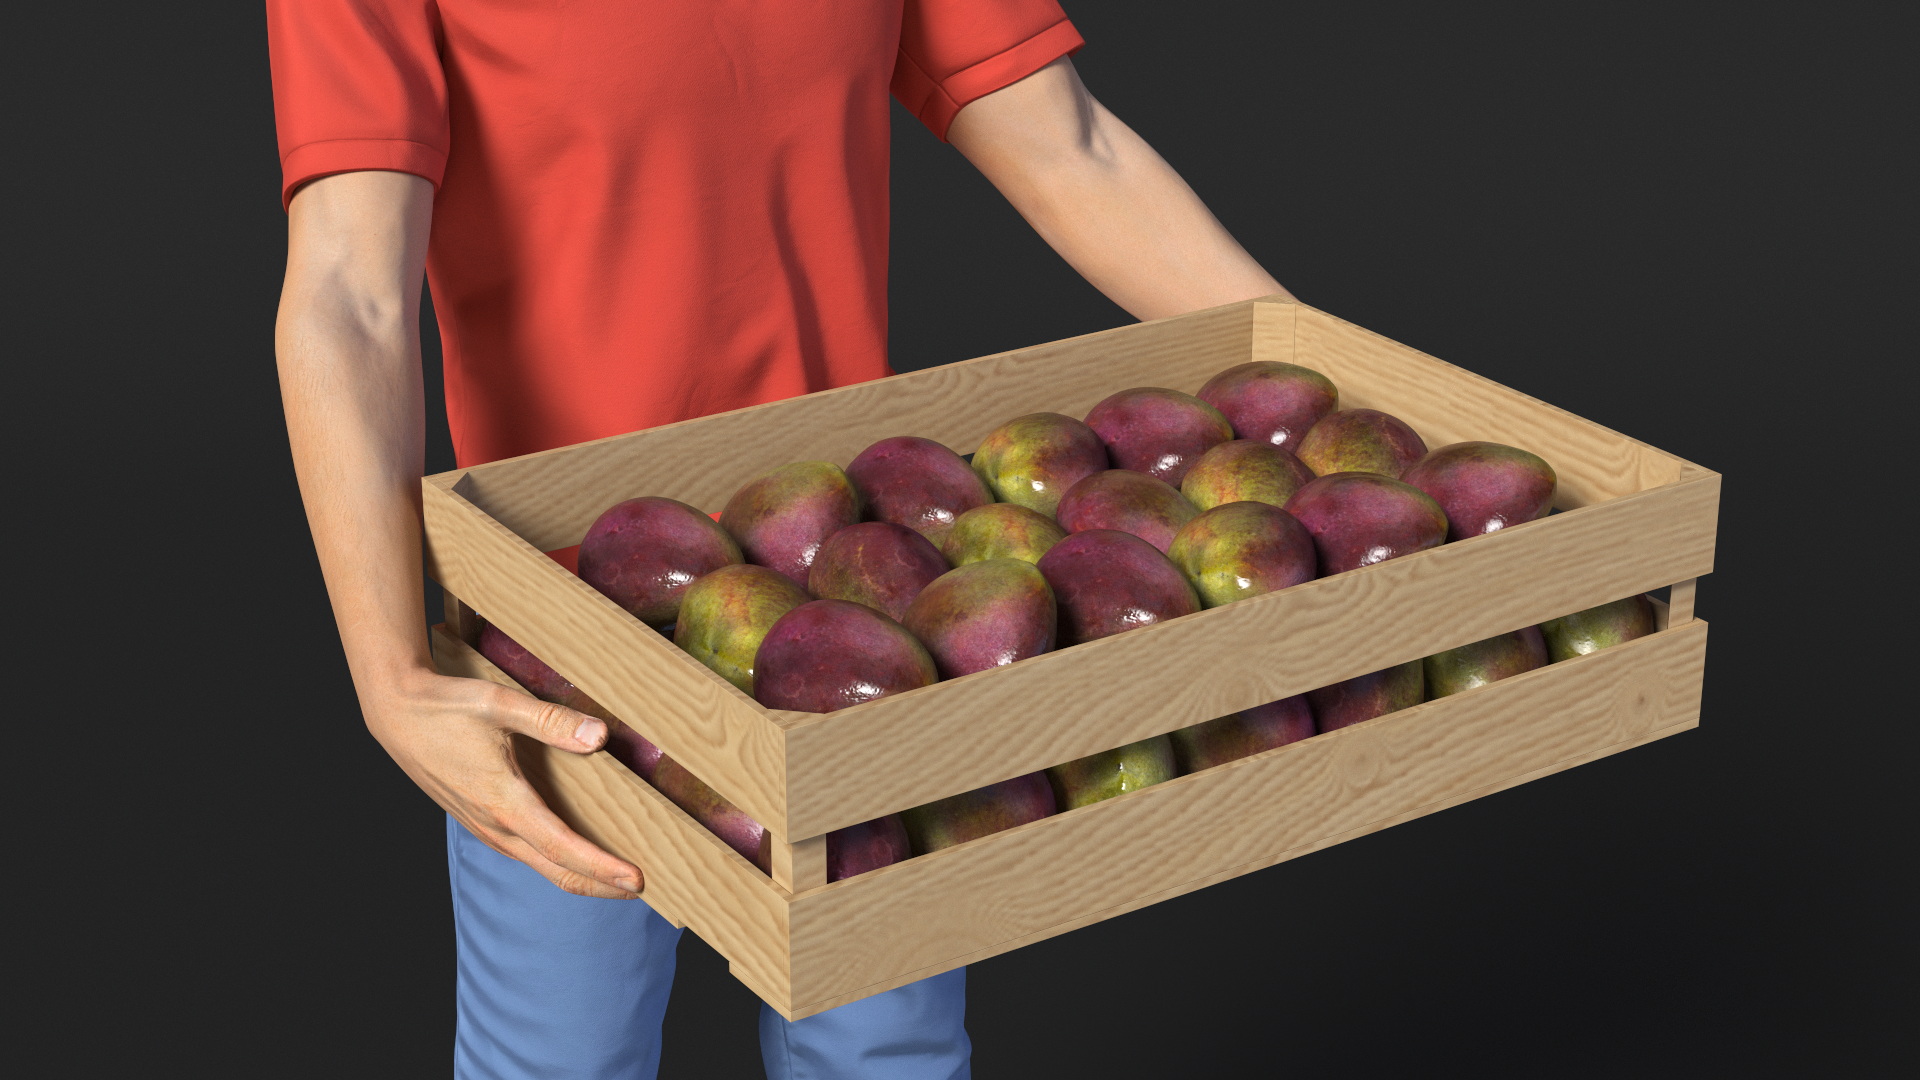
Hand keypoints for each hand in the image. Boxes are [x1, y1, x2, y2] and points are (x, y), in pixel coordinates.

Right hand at [365, 667, 643, 898]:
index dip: (602, 868)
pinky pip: (524, 853)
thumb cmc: (447, 707)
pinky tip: (572, 854)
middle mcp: (495, 825)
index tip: (637, 880)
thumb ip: (552, 722)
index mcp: (504, 802)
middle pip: (556, 871)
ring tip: (617, 878)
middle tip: (643, 890)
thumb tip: (600, 736)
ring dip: (579, 877)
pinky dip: (555, 862)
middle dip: (601, 885)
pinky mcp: (479, 822)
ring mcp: (484, 828)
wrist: (396, 715)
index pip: (563, 847)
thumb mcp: (500, 705)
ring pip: (539, 865)